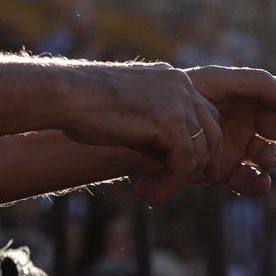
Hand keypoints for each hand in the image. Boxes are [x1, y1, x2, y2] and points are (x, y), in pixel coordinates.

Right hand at [58, 63, 225, 193]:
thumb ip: (157, 128)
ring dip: (178, 179)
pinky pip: (185, 162)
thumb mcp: (133, 113)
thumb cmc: (85, 107)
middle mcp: (182, 87)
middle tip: (164, 187)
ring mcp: (180, 102)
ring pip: (200, 151)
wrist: (65, 95)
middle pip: (211, 134)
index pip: (204, 118)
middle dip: (192, 165)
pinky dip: (170, 183)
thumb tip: (172, 159)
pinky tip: (148, 195)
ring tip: (151, 195)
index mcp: (174, 80)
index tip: (169, 171)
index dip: (192, 148)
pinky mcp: (171, 121)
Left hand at [134, 66, 275, 204]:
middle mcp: (245, 122)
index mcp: (248, 97)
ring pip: (269, 155)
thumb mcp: (217, 82)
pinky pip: (247, 180)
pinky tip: (259, 181)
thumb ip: (255, 84)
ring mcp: (235, 148)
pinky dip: (256, 182)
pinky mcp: (220, 173)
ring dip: (275, 157)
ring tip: (267, 159)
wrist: (138, 131)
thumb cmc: (177, 97)